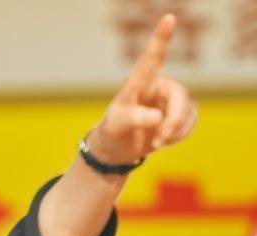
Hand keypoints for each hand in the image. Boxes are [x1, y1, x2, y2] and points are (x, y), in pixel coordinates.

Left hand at [87, 14, 196, 164]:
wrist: (117, 150)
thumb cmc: (113, 132)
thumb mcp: (116, 126)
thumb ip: (134, 118)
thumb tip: (157, 117)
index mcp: (138, 83)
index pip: (151, 58)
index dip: (161, 38)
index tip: (168, 17)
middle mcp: (157, 86)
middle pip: (179, 95)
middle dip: (174, 119)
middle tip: (161, 137)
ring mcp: (169, 100)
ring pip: (188, 110)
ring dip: (175, 131)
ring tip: (156, 142)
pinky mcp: (178, 114)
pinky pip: (190, 122)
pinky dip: (179, 135)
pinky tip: (162, 142)